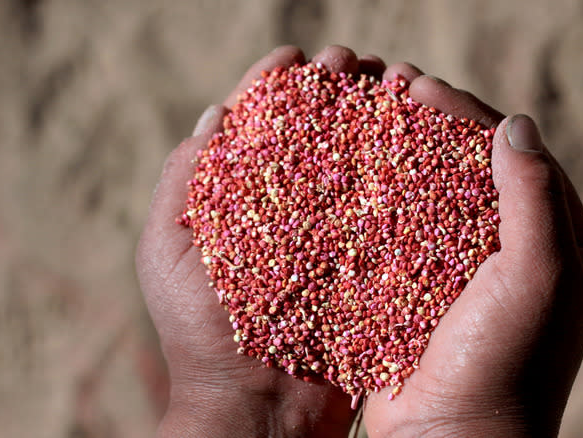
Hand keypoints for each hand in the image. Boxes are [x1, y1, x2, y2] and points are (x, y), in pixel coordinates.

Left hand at [136, 46, 371, 437]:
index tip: (298, 58)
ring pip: (352, 165)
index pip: (256, 127)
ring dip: (371, 121)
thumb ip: (181, 182)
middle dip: (333, 93)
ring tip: (394, 87)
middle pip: (312, 136)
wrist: (255, 411)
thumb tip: (213, 116)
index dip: (275, 85)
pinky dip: (398, 176)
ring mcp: (326, 236)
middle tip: (357, 65)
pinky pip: (381, 213)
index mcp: (236, 201)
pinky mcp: (361, 265)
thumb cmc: (201, 335)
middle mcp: (285, 211)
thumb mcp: (166, 253)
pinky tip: (416, 144)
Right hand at [361, 66, 582, 435]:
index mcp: (560, 246)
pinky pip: (403, 232)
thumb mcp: (538, 276)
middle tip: (393, 89)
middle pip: (473, 170)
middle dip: (435, 127)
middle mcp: (515, 253)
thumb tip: (515, 125)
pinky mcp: (420, 289)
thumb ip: (534, 198)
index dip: (472, 117)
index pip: (518, 159)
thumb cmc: (506, 362)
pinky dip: (381, 201)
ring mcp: (464, 271)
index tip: (424, 88)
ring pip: (434, 196)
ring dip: (404, 156)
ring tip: (368, 118)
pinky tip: (353, 175)